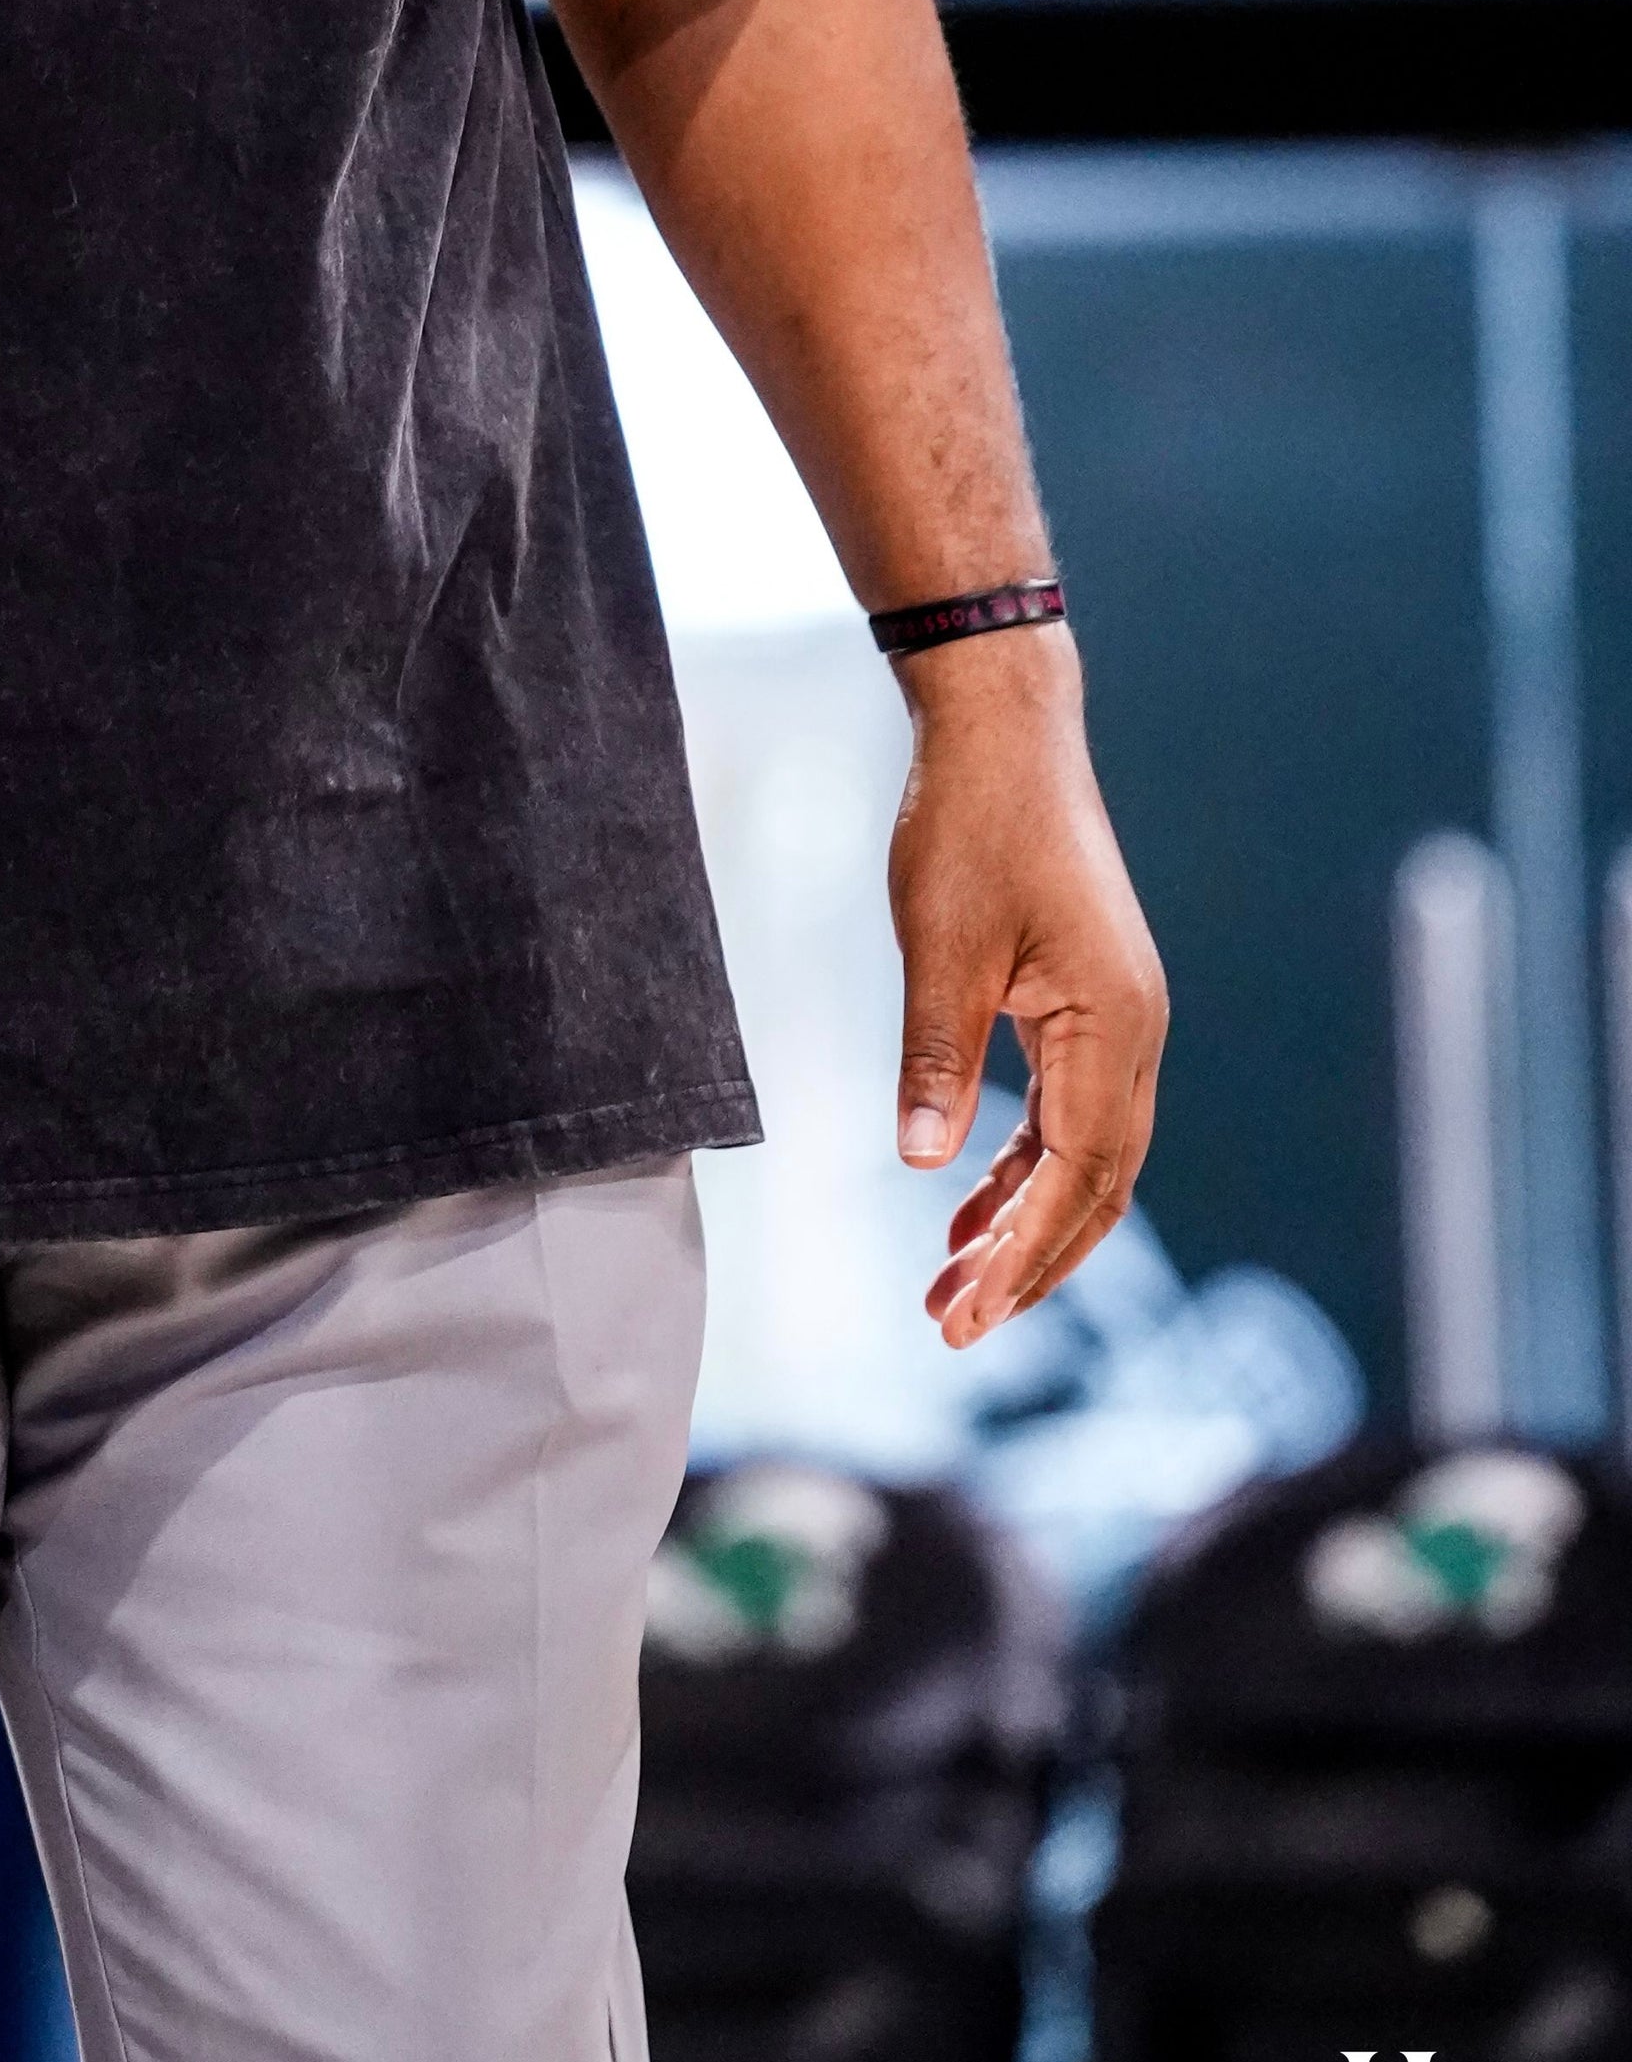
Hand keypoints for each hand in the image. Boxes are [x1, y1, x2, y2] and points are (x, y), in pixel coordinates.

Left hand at [885, 625, 1170, 1346]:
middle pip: (1097, 1187)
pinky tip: (968, 1202)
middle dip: (1028, 1264)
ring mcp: (1120, 1020)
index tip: (961, 1313)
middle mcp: (1136, 1034)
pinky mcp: (1090, 1004)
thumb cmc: (970, 827)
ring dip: (1022, 1223)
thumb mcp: (938, 947)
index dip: (1020, 1256)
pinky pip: (1069, 1113)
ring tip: (948, 1282)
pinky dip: (1023, 1167)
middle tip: (951, 1326)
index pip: (1076, 1178)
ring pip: (1085, 1157)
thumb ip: (936, 1057)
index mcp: (1112, 1027)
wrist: (1004, 734)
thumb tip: (926, 1165)